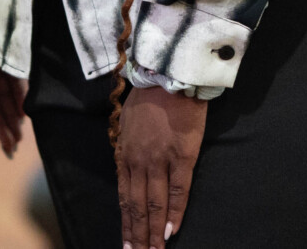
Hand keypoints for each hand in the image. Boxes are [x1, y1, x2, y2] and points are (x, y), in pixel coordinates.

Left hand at [116, 85, 206, 248]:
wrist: (169, 75)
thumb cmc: (149, 95)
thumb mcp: (126, 120)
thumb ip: (127, 146)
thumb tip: (126, 164)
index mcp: (125, 154)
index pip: (124, 197)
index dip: (126, 222)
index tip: (126, 243)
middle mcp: (139, 162)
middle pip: (137, 206)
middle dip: (137, 234)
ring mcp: (160, 160)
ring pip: (155, 204)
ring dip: (153, 231)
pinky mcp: (182, 157)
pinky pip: (178, 191)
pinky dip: (174, 213)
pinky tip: (171, 231)